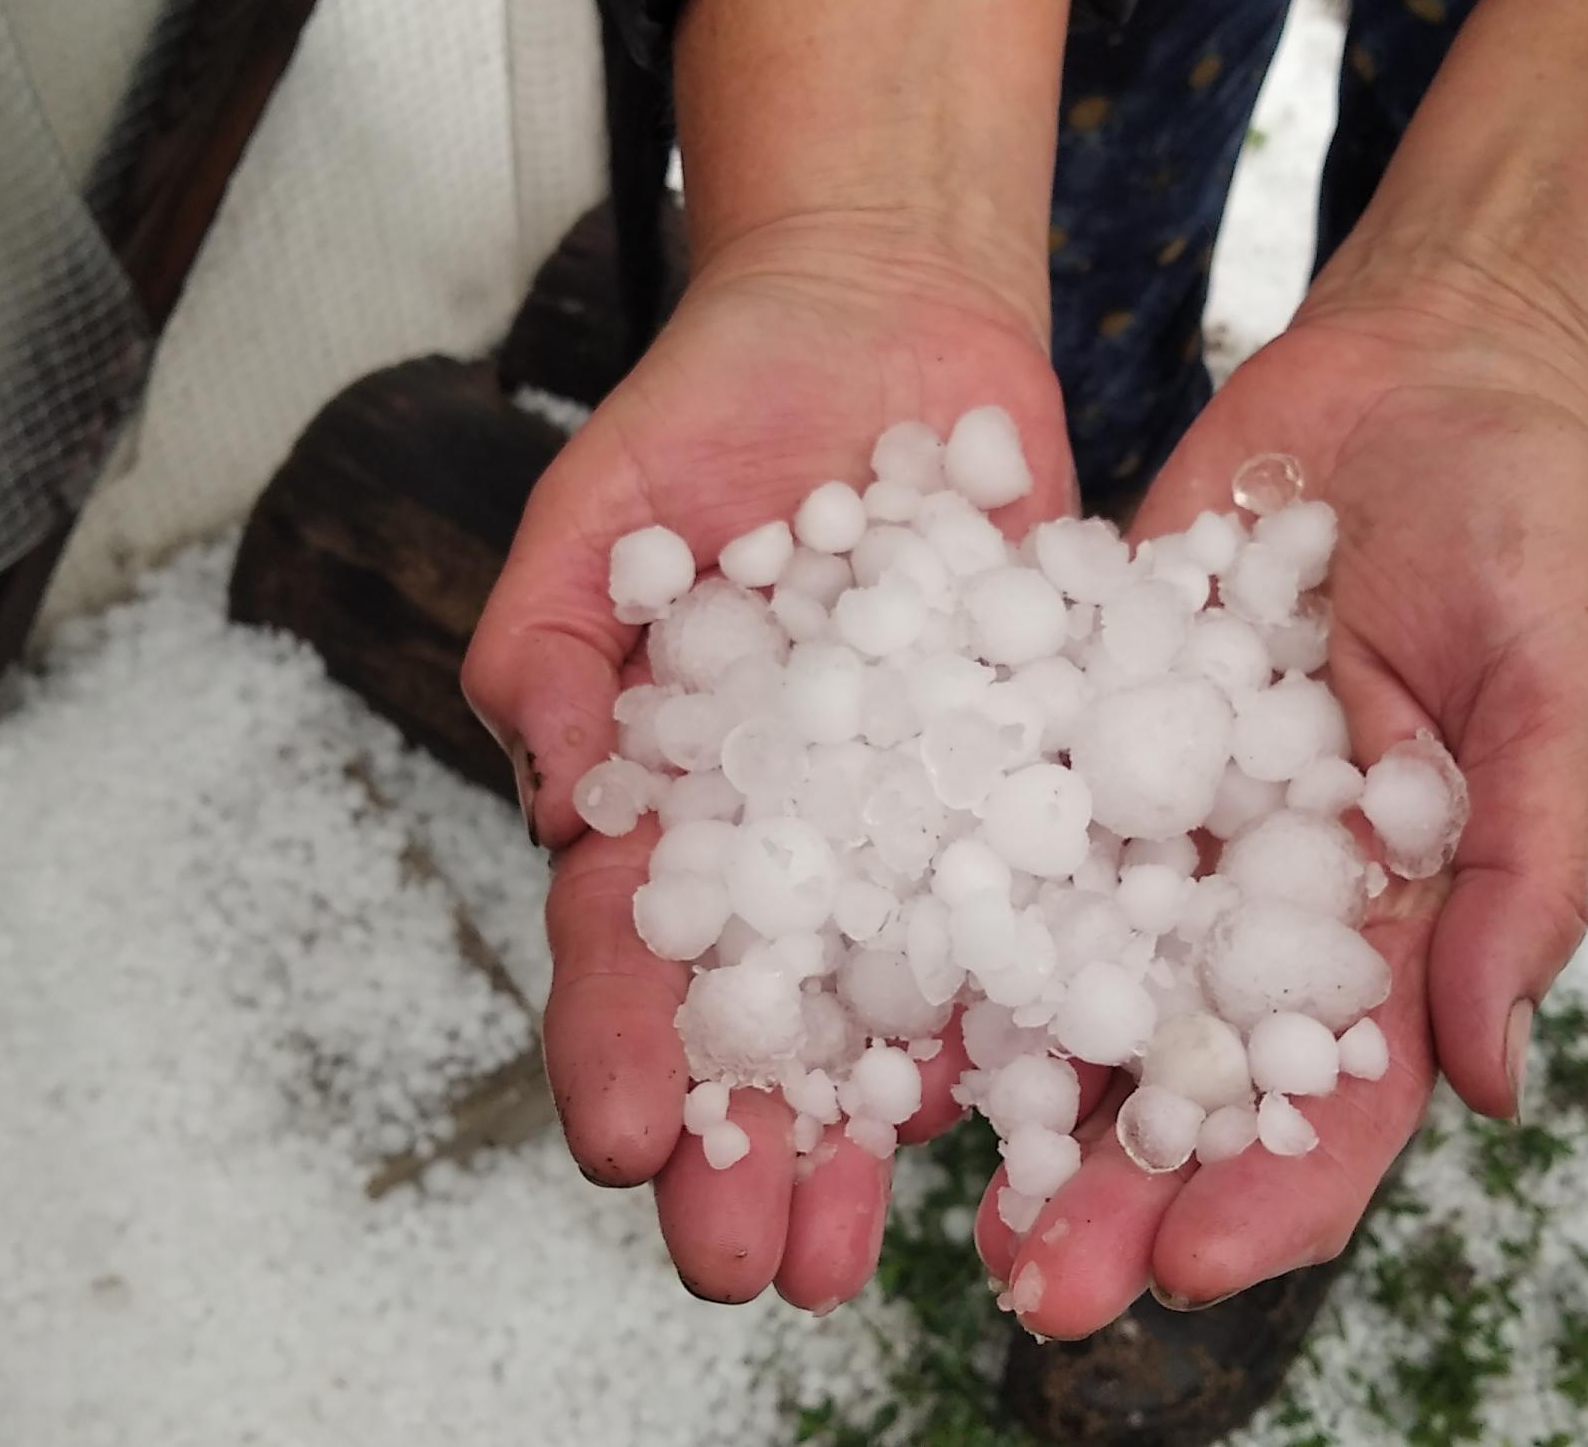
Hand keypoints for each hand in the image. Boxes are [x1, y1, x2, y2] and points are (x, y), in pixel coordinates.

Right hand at [461, 219, 1076, 1309]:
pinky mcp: (1029, 784)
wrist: (883, 326)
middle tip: (759, 1262)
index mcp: (664, 799)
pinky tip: (1031, 1100)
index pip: (628, 946)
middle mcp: (790, 841)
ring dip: (882, 1131)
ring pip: (898, 1004)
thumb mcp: (605, 502)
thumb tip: (550, 775)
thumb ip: (554, 635)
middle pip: (763, 1019)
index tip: (625, 1142)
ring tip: (876, 1249)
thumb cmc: (714, 409)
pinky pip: (1037, 903)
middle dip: (754, 1146)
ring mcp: (913, 824)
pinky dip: (1032, 1002)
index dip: (618, 1045)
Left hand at [975, 272, 1587, 1336]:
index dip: (1273, 1194)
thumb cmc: (1529, 523)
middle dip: (1116, 1187)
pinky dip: (949, 913)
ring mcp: (1169, 821)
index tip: (1196, 1266)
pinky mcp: (1084, 727)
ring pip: (1077, 982)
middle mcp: (1269, 899)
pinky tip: (871, 986)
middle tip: (1032, 1283)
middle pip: (1185, 1074)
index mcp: (1399, 920)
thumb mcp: (1559, 690)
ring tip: (930, 1185)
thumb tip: (1491, 1080)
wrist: (1428, 368)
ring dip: (1013, 1092)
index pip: (1340, 1098)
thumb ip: (1525, 876)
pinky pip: (1012, 833)